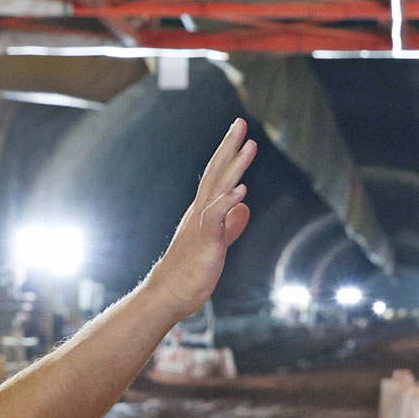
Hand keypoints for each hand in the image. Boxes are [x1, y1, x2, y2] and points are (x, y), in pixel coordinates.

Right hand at [146, 118, 255, 318]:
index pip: (218, 176)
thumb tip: (244, 208)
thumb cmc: (190, 271)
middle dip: (230, 147)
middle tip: (241, 122)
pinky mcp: (204, 241)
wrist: (169, 294)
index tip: (240, 133)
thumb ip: (231, 225)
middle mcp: (200, 211)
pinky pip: (215, 217)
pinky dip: (228, 202)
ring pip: (218, 188)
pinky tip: (242, 190)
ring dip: (234, 166)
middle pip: (217, 173)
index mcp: (204, 211)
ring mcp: (201, 224)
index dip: (230, 154)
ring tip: (249, 145)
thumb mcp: (217, 243)